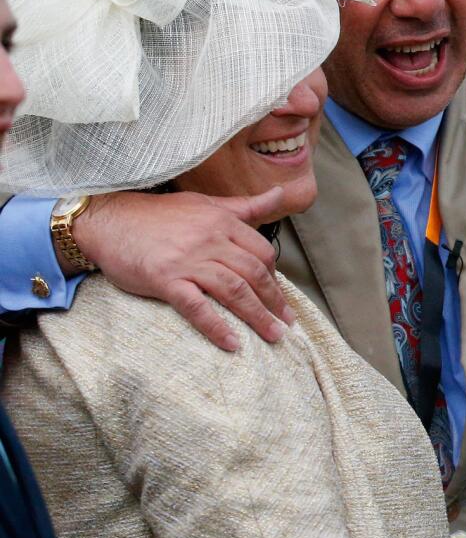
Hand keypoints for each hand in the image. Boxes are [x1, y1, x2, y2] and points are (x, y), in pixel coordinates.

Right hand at [72, 188, 294, 351]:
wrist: (108, 221)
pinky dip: (217, 327)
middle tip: (286, 323)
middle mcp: (210, 240)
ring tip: (273, 336)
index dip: (275, 277)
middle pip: (254, 274)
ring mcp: (188, 261)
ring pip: (234, 291)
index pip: (262, 252)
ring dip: (257, 317)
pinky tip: (232, 344)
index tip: (277, 295)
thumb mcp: (205, 203)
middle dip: (274, 301)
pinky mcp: (165, 280)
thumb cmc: (157, 215)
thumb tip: (279, 194)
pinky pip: (197, 307)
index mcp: (222, 221)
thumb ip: (244, 206)